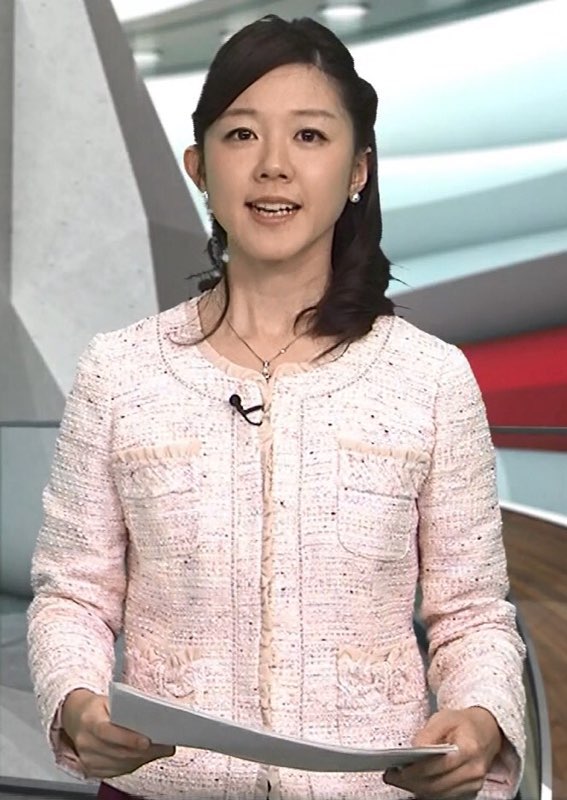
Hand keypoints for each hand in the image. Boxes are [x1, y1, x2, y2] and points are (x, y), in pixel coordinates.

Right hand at [61, 689, 175, 778]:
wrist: (78, 718)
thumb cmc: (99, 707)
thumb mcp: (111, 700)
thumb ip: (128, 709)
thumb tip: (154, 718)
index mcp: (89, 719)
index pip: (107, 731)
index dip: (127, 738)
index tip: (146, 741)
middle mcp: (85, 741)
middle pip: (117, 752)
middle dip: (143, 751)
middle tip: (164, 746)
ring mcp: (87, 758)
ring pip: (119, 764)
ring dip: (142, 759)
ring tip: (159, 750)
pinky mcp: (90, 769)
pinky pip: (116, 771)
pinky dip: (133, 765)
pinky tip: (144, 757)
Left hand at [383, 707, 502, 798]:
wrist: (487, 730)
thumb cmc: (464, 722)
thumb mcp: (444, 718)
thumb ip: (427, 734)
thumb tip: (413, 750)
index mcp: (468, 749)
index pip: (438, 766)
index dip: (415, 771)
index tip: (397, 769)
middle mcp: (474, 770)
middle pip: (437, 785)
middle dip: (411, 782)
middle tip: (391, 776)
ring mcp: (474, 783)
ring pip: (439, 794)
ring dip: (417, 789)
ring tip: (398, 779)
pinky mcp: (471, 789)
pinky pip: (445, 795)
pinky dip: (428, 790)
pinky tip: (414, 782)